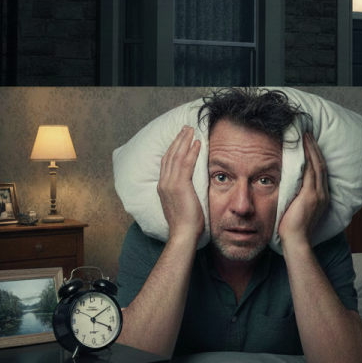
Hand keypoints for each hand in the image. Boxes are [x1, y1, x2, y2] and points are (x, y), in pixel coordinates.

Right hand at [157, 126, 203, 242]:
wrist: (183, 234)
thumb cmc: (186, 222)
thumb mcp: (181, 202)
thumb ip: (182, 190)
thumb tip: (190, 183)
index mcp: (163, 187)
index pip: (167, 162)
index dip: (173, 148)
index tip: (181, 138)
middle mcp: (164, 183)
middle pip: (170, 155)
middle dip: (178, 140)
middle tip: (186, 128)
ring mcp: (170, 184)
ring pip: (176, 156)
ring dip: (185, 141)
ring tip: (192, 130)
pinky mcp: (179, 186)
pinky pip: (186, 164)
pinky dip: (192, 152)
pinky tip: (198, 143)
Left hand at [278, 133, 329, 247]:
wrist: (296, 242)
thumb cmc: (293, 229)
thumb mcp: (297, 209)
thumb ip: (297, 197)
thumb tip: (289, 187)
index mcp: (321, 196)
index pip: (319, 171)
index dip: (315, 156)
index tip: (309, 144)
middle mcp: (322, 193)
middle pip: (320, 164)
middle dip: (314, 148)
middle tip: (307, 133)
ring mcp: (318, 193)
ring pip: (316, 164)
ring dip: (310, 148)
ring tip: (305, 135)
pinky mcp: (310, 194)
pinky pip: (309, 170)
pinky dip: (307, 157)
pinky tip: (302, 147)